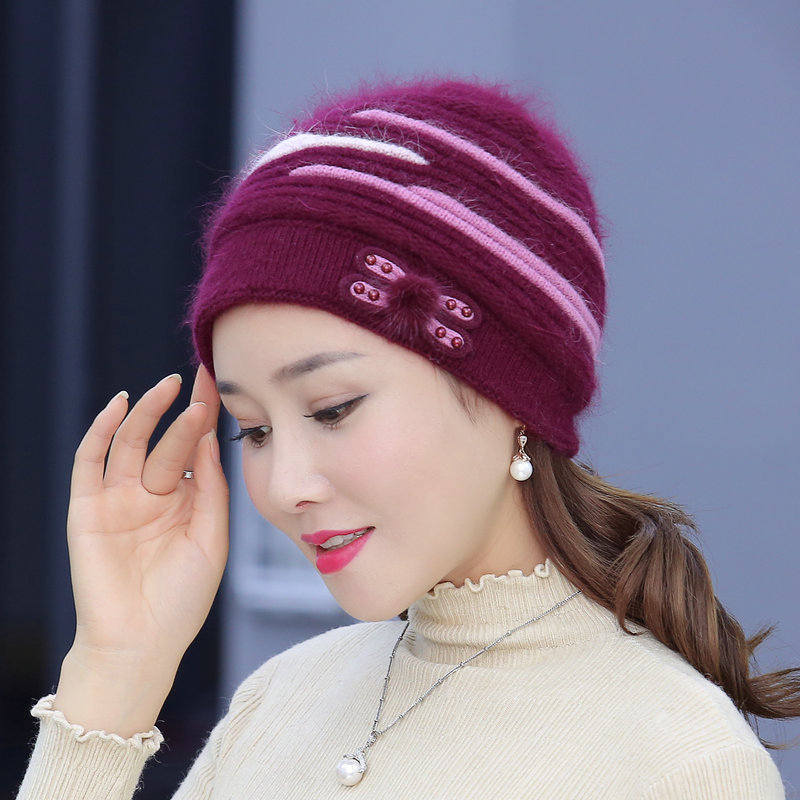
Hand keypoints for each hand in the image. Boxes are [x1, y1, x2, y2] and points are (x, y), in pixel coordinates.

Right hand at [53, 366, 228, 734]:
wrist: (142, 644)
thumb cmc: (183, 598)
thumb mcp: (212, 538)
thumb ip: (212, 488)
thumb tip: (210, 438)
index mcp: (186, 503)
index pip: (196, 449)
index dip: (207, 418)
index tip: (221, 385)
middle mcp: (153, 496)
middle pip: (169, 442)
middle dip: (186, 412)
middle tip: (203, 381)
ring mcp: (119, 500)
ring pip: (132, 444)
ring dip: (148, 414)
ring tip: (169, 386)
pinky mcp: (88, 509)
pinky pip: (90, 462)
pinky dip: (101, 432)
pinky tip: (119, 406)